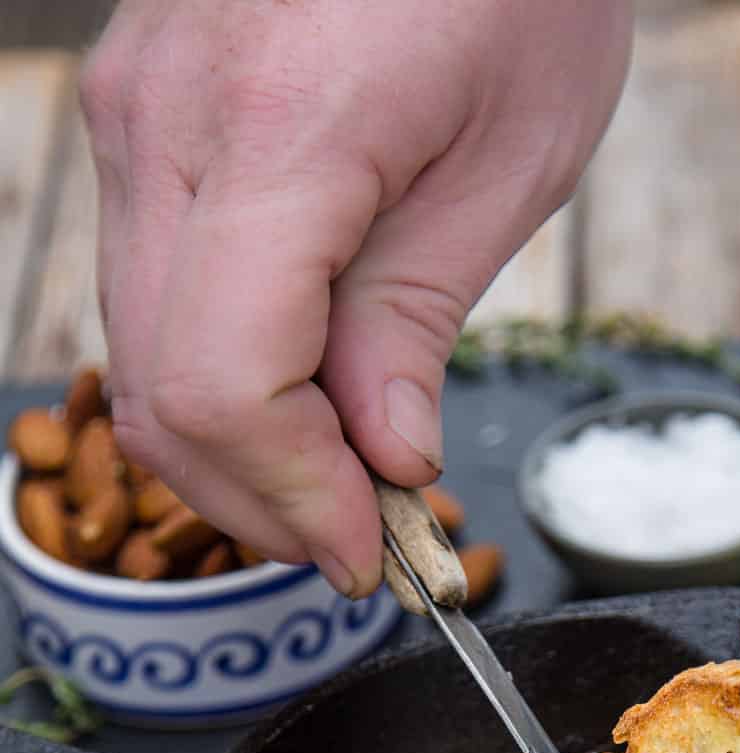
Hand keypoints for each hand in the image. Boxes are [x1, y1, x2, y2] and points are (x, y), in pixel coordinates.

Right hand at [81, 0, 631, 593]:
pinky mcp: (142, 126)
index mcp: (277, 134)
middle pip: (167, 395)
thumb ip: (415, 320)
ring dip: (240, 456)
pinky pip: (153, 300)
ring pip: (144, 360)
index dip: (298, 499)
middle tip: (365, 546)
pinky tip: (305, 407)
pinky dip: (221, 383)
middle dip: (266, 502)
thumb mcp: (509, 161)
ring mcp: (136, 121)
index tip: (375, 550)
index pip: (229, 388)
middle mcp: (167, 128)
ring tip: (345, 490)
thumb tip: (381, 459)